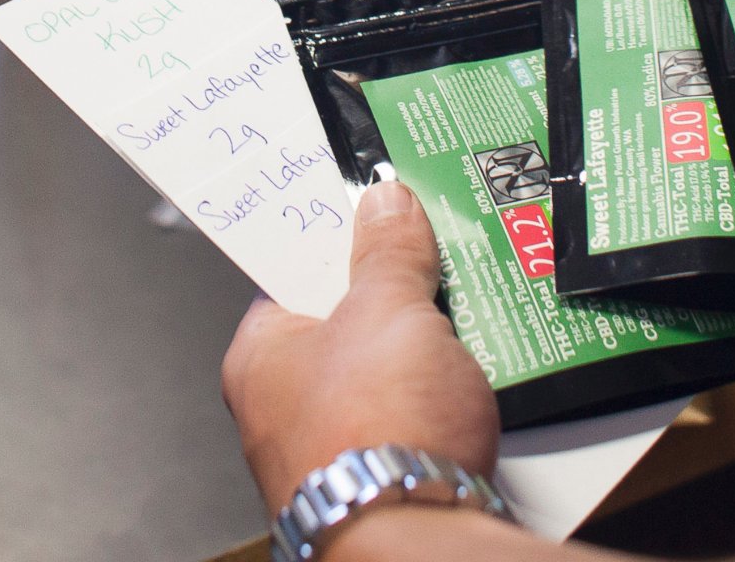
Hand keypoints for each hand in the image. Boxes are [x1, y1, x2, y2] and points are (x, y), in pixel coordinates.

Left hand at [221, 183, 498, 514]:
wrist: (419, 539)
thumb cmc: (376, 435)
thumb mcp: (388, 307)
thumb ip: (387, 251)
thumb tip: (385, 206)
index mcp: (260, 358)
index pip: (294, 278)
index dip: (341, 244)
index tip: (376, 218)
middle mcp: (284, 411)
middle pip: (348, 328)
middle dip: (399, 302)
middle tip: (434, 272)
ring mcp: (334, 453)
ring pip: (390, 379)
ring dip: (430, 356)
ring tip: (463, 330)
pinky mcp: (384, 487)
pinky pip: (419, 425)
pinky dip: (446, 406)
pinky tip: (473, 390)